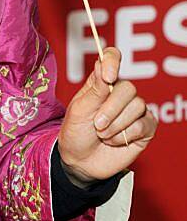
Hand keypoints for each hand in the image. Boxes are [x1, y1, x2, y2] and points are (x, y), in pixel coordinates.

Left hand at [57, 46, 157, 184]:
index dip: (113, 62)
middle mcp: (120, 93)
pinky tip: (114, 141)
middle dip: (111, 109)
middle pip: (128, 88)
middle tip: (97, 125)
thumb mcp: (79, 111)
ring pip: (137, 106)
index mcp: (102, 83)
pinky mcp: (145, 128)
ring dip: (116, 125)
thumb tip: (103, 65)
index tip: (108, 77)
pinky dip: (125, 136)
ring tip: (102, 135)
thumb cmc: (76, 133)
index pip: (112, 58)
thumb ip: (94, 89)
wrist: (79, 162)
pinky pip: (144, 124)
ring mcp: (135, 110)